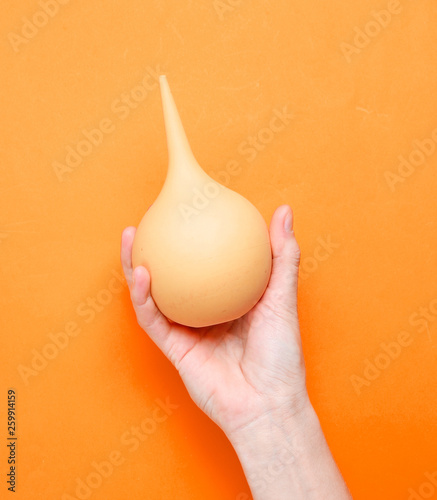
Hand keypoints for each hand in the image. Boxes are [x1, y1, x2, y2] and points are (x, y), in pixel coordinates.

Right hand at [120, 204, 307, 438]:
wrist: (267, 403)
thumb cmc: (281, 354)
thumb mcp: (283, 297)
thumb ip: (282, 255)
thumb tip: (284, 210)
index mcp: (226, 297)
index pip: (206, 262)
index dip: (193, 237)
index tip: (188, 208)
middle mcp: (203, 309)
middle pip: (174, 274)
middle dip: (156, 246)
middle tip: (149, 217)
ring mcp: (186, 328)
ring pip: (153, 293)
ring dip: (136, 265)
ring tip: (130, 237)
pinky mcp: (172, 347)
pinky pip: (152, 318)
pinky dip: (143, 296)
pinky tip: (142, 273)